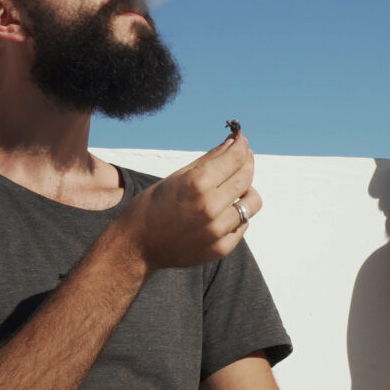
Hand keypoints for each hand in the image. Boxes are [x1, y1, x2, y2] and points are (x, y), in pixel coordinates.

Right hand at [119, 135, 259, 269]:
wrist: (137, 247)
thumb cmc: (151, 207)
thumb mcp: (176, 176)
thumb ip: (208, 160)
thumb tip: (232, 143)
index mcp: (196, 185)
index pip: (234, 158)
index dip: (241, 146)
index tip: (242, 142)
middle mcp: (210, 207)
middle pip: (245, 177)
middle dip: (247, 162)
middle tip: (243, 158)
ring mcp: (217, 231)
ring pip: (252, 202)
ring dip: (246, 190)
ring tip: (234, 188)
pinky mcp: (221, 248)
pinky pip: (243, 225)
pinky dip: (237, 214)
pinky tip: (225, 210)